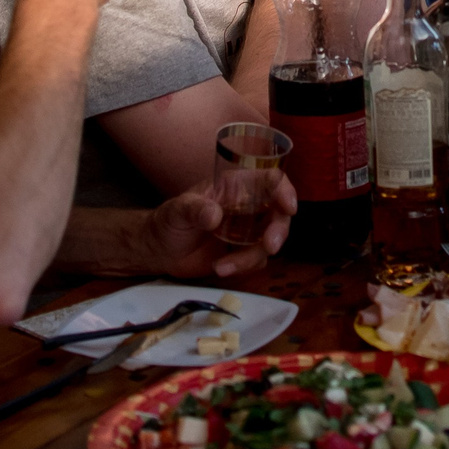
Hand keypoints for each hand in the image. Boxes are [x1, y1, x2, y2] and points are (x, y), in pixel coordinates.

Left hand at [137, 181, 297, 279]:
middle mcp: (248, 206)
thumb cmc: (168, 221)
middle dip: (278, 230)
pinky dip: (243, 267)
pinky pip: (258, 260)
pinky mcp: (244, 252)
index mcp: (235, 186)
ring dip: (253, 256)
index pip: (268, 180)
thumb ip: (194, 209)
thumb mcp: (176, 211)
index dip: (284, 190)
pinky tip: (219, 268)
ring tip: (223, 266)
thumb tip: (214, 215)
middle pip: (278, 213)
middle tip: (270, 246)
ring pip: (270, 241)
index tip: (288, 206)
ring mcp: (248, 230)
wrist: (159, 251)